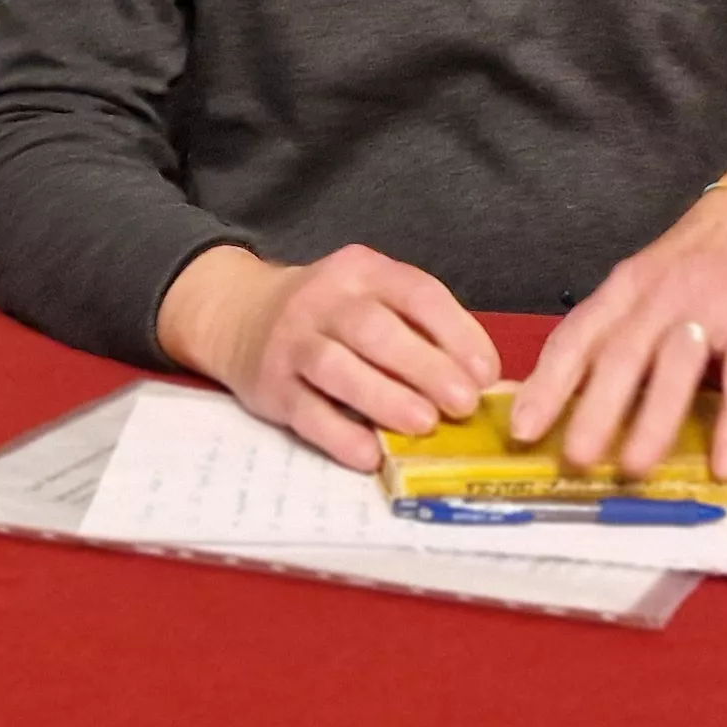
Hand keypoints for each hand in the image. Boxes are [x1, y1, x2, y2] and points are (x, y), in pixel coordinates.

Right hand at [158, 243, 498, 470]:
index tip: (486, 373)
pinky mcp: (270, 386)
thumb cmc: (330, 313)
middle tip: (463, 403)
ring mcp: (292, 342)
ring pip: (337, 369)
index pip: (417, 294)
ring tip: (424, 425)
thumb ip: (419, 327)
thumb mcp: (372, 296)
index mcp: (363, 271)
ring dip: (384, 398)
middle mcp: (324, 300)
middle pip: (376, 331)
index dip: (456, 332)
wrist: (240, 315)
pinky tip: (370, 454)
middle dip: (425, 367)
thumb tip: (479, 378)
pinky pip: (305, 412)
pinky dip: (339, 435)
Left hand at [508, 189, 726, 481]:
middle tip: (574, 459)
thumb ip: (616, 326)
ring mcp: (709, 309)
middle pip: (619, 355)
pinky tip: (722, 465)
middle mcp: (660, 297)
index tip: (522, 430)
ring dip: (652, 419)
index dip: (546, 385)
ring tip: (633, 467)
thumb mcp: (646, 277)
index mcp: (625, 288)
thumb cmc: (701, 254)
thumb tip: (573, 395)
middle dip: (593, 410)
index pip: (575, 337)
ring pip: (674, 367)